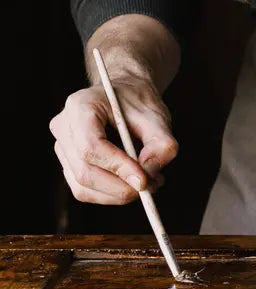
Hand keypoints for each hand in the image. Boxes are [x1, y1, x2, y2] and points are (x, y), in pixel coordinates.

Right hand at [50, 75, 176, 204]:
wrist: (125, 94)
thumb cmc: (139, 102)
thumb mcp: (158, 118)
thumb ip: (160, 146)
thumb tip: (147, 179)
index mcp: (81, 105)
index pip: (90, 146)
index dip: (117, 168)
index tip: (144, 181)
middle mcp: (63, 126)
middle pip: (84, 171)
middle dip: (120, 187)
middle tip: (152, 187)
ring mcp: (62, 146)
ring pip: (83, 187)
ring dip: (118, 194)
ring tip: (149, 183)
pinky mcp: (67, 163)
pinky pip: (84, 190)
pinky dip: (111, 195)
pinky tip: (133, 183)